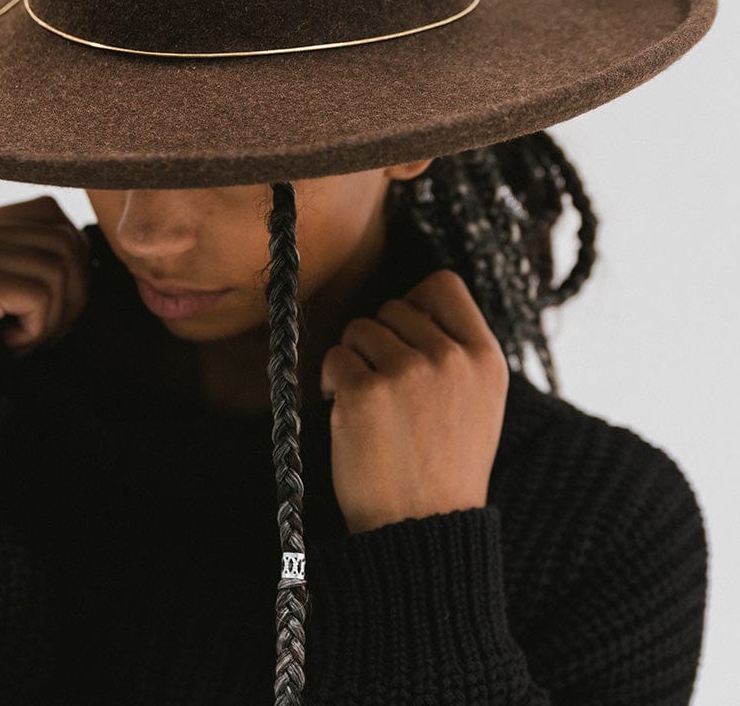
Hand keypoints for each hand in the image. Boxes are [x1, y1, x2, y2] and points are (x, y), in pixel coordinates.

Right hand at [0, 194, 90, 357]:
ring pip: (57, 268)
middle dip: (74, 289)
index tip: (62, 298)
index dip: (71, 255)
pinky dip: (38, 330)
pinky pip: (40, 296)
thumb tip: (84, 246)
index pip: (48, 212)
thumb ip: (24, 260)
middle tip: (53, 329)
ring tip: (28, 341)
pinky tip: (10, 346)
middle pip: (60, 238)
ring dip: (55, 316)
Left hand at [319, 269, 509, 533]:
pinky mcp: (366, 394)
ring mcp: (409, 374)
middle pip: (393, 306)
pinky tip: (350, 418)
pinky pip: (334, 358)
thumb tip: (412, 305)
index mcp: (486, 358)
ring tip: (373, 406)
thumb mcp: (479, 402)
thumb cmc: (444, 468)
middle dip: (380, 341)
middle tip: (388, 390)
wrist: (425, 533)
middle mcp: (451, 359)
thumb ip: (456, 351)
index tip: (406, 338)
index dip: (415, 303)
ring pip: (360, 328)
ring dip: (355, 361)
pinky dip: (333, 384)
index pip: (443, 285)